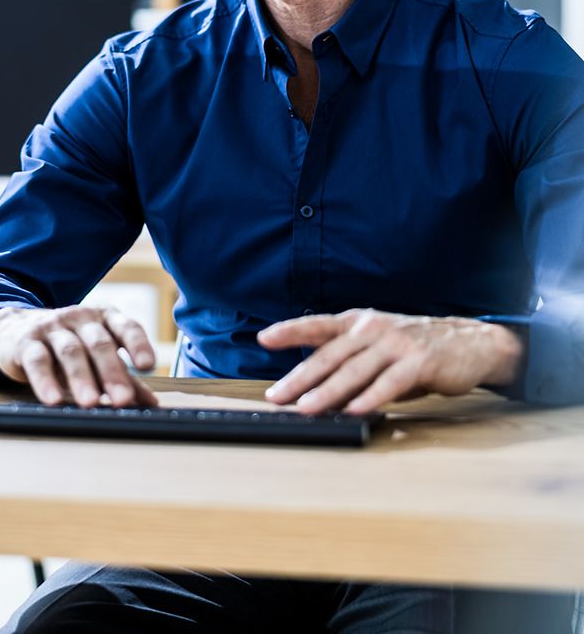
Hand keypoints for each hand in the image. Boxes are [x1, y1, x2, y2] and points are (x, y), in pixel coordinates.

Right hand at [0, 305, 157, 408]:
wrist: (17, 328)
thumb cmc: (67, 343)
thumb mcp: (96, 355)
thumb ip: (123, 375)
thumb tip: (151, 403)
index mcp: (104, 318)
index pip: (126, 327)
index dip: (138, 344)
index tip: (148, 365)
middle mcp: (81, 318)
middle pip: (99, 343)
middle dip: (112, 372)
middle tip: (123, 399)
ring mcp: (53, 327)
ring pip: (70, 351)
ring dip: (82, 378)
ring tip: (91, 402)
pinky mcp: (27, 342)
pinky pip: (38, 360)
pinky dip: (45, 381)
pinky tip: (53, 399)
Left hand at [258, 308, 524, 413]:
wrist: (469, 343)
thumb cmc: (415, 349)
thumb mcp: (378, 348)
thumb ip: (350, 365)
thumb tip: (315, 392)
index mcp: (359, 322)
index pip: (318, 325)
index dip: (290, 330)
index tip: (264, 337)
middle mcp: (373, 329)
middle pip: (330, 355)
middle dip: (300, 377)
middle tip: (278, 396)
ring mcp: (396, 343)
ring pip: (354, 370)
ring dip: (328, 392)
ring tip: (307, 408)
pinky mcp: (419, 362)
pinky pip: (390, 383)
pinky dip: (370, 397)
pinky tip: (355, 410)